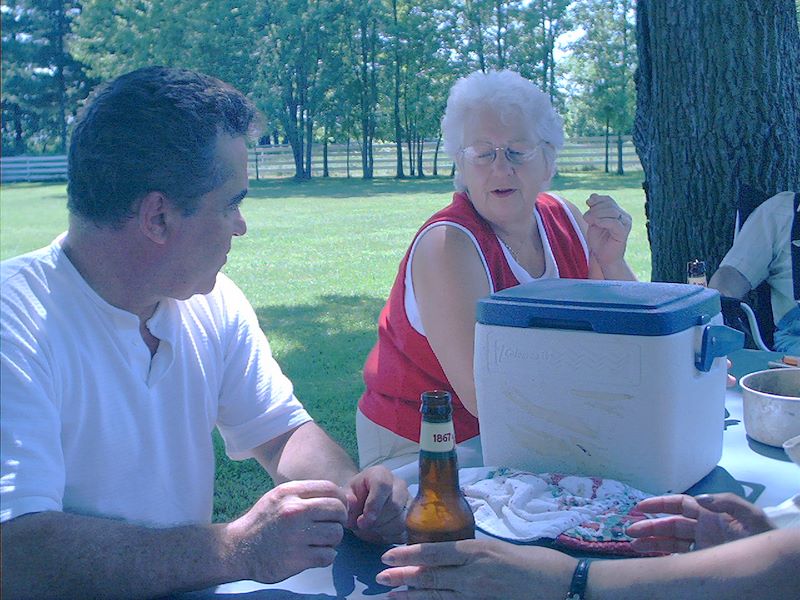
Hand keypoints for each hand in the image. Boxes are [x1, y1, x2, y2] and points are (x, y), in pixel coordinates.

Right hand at [224, 480, 347, 582]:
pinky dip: (326, 556)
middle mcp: (293, 511)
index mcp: (289, 493)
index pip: (331, 489)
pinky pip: (328, 556)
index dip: (340, 499)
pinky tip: (316, 554)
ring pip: (336, 534)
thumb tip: (338, 497)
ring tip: (321, 541)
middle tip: (332, 525)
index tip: (338, 508)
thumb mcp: (278, 496)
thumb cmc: (263, 521)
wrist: (238, 548)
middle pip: (338, 510)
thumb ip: (305, 493)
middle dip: (340, 519)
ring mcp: (296, 536)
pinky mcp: (297, 559)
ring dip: (333, 539)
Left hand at [345, 466, 408, 543]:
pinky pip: (406, 531)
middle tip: (362, 526)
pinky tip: (381, 532)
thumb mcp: (345, 496)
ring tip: (371, 528)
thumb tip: (351, 502)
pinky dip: (391, 536)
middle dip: (376, 522)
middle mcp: (399, 484)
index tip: (362, 521)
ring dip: (383, 530)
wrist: (364, 502)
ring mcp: (409, 500)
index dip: (373, 505)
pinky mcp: (414, 516)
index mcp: (380, 474)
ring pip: (401, 521)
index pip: (383, 485)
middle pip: (394, 506)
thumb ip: (346, 500)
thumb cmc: (355, 497)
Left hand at [376, 539, 575, 598]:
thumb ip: (471, 551)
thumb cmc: (533, 560)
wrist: (561, 583)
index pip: (434, 552)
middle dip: (403, 578)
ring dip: (413, 597)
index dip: (408, 554)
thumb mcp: (498, 547)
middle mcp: (474, 574)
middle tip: (379, 578)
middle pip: (430, 576)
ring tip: (391, 596)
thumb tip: (448, 553)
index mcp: (476, 551)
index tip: (388, 555)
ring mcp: (479, 595)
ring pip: (438, 596)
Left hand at [582, 194, 630, 268]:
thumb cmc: (599, 241)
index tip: (587, 203)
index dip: (597, 199)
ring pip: (612, 211)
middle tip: (586, 218)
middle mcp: (624, 217)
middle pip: (609, 204)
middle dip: (595, 209)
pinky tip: (595, 224)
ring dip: (597, 214)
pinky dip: (602, 221)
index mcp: (618, 213)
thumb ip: (594, 210)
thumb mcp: (594, 222)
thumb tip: (592, 195)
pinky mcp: (624, 232)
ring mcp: (626, 224)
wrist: (603, 258)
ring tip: (589, 221)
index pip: (608, 199)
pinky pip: (614, 222)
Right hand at [627, 493, 773, 553]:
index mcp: (711, 513)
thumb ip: (726, 502)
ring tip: (633, 544)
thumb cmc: (765, 537)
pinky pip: (680, 559)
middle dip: (650, 526)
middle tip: (630, 529)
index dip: (658, 504)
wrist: (776, 567)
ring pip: (671, 542)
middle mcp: (703, 528)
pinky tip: (650, 557)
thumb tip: (697, 499)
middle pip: (670, 525)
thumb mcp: (751, 515)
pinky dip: (664, 557)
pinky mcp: (705, 562)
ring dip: (652, 542)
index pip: (679, 505)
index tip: (639, 507)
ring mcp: (703, 547)